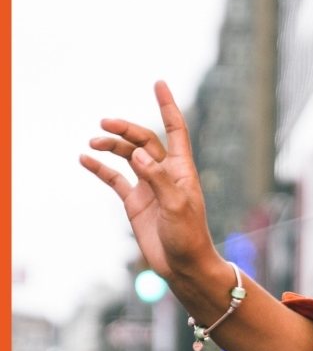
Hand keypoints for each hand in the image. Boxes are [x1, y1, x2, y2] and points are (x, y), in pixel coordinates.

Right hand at [80, 80, 218, 281]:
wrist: (183, 267)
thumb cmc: (189, 237)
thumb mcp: (177, 207)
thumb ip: (158, 178)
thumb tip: (138, 155)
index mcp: (182, 169)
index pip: (175, 129)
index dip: (167, 106)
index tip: (158, 83)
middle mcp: (165, 173)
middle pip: (144, 140)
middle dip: (125, 129)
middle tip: (104, 125)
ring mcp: (148, 186)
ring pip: (127, 156)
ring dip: (111, 146)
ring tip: (92, 143)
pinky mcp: (135, 202)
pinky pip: (114, 179)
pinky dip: (100, 168)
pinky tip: (85, 159)